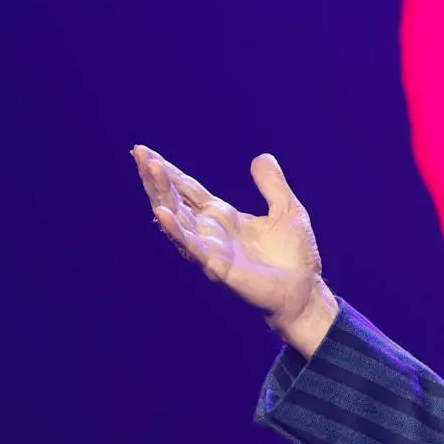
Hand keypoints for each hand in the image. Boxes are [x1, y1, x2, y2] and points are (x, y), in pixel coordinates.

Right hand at [132, 146, 338, 356]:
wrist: (305, 291)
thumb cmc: (295, 256)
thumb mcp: (287, 210)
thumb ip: (272, 185)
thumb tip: (261, 157)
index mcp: (222, 216)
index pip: (188, 189)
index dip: (167, 171)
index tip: (144, 151)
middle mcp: (210, 231)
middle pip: (174, 200)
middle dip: (156, 178)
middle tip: (139, 153)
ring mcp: (210, 249)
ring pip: (176, 219)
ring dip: (162, 194)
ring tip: (149, 170)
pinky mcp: (217, 267)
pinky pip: (192, 247)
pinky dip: (176, 230)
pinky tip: (162, 213)